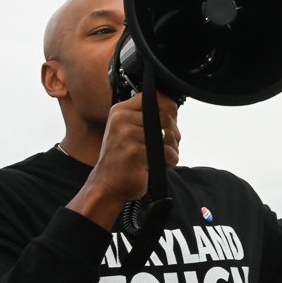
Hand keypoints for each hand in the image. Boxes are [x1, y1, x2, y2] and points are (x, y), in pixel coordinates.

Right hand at [69, 92, 179, 228]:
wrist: (107, 185)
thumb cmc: (123, 159)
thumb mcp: (128, 131)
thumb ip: (146, 117)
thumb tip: (173, 110)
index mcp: (120, 111)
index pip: (154, 97)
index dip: (170, 110)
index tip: (169, 124)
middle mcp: (121, 119)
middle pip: (166, 117)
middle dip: (174, 134)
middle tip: (169, 146)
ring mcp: (127, 135)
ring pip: (168, 135)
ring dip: (173, 149)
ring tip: (162, 157)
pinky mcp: (135, 152)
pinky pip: (167, 152)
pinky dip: (170, 160)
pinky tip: (160, 165)